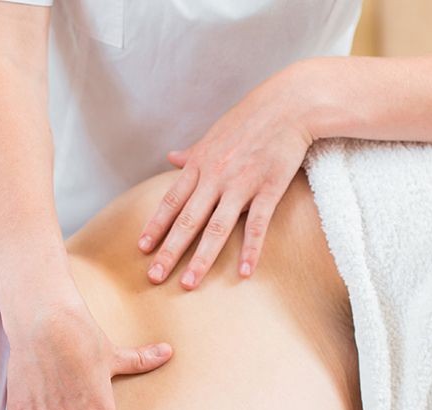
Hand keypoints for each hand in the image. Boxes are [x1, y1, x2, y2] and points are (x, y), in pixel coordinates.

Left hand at [138, 68, 314, 289]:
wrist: (289, 104)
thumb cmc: (250, 119)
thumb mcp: (214, 134)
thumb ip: (192, 153)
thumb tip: (170, 158)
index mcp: (200, 165)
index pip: (171, 201)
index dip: (156, 226)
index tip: (142, 249)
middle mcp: (215, 177)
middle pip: (188, 220)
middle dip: (169, 250)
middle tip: (154, 277)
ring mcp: (242, 184)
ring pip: (216, 228)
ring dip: (201, 258)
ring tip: (189, 284)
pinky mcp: (269, 189)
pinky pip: (257, 225)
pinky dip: (250, 249)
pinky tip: (243, 272)